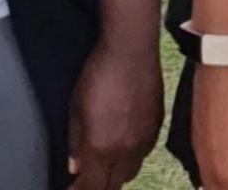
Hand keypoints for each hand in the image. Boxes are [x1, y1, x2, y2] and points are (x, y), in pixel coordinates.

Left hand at [66, 36, 161, 189]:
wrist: (132, 51)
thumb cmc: (97, 75)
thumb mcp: (75, 109)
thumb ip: (75, 142)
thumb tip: (75, 167)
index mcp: (102, 148)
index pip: (91, 187)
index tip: (71, 187)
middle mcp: (126, 151)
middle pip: (113, 186)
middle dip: (98, 186)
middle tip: (85, 179)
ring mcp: (145, 140)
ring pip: (130, 172)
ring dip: (115, 174)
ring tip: (103, 165)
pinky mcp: (157, 127)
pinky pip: (143, 154)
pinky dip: (130, 157)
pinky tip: (122, 144)